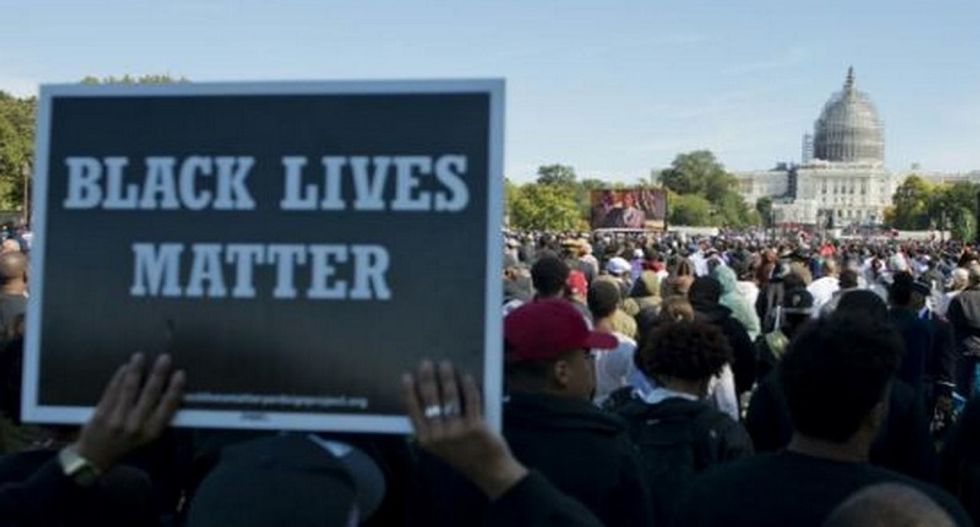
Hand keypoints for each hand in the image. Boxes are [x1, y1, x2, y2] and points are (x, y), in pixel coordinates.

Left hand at [74, 353, 185, 471]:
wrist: (94, 458)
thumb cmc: (126, 443)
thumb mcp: (147, 436)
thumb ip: (157, 416)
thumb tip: (170, 388)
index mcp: (152, 432)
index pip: (168, 407)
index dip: (175, 389)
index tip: (180, 373)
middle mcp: (136, 426)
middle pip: (150, 394)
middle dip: (159, 374)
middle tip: (165, 357)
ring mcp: (117, 420)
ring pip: (129, 389)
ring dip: (136, 370)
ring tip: (140, 356)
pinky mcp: (101, 414)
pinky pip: (112, 390)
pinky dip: (119, 377)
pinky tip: (125, 367)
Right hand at [402, 360, 526, 499]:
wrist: (488, 470)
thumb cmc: (462, 453)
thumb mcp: (438, 445)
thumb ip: (430, 425)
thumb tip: (425, 392)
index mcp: (425, 439)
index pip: (413, 410)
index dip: (409, 392)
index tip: (407, 376)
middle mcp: (438, 435)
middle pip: (431, 400)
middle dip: (427, 378)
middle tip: (426, 363)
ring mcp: (456, 431)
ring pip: (450, 397)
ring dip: (447, 378)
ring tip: (445, 365)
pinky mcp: (475, 427)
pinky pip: (471, 400)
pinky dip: (468, 387)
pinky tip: (467, 377)